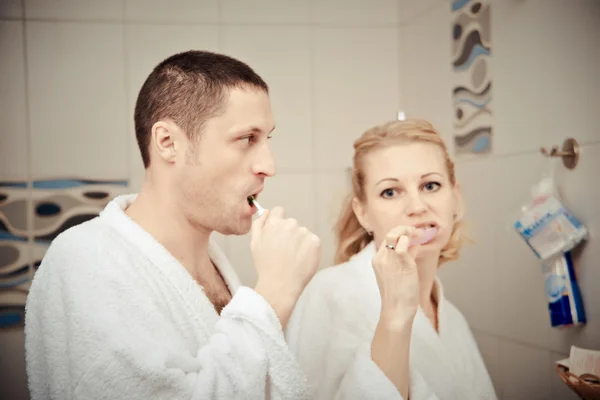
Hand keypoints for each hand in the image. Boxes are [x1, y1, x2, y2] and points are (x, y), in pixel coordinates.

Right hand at [251, 207, 320, 327]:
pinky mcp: (315, 242)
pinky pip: (312, 241)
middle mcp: (290, 224)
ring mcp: (304, 232)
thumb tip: (267, 213)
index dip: (278, 223)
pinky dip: (308, 249)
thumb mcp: (254, 243)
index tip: (278, 234)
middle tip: (284, 251)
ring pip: (302, 233)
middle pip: (291, 224)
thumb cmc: (266, 266)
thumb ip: (259, 224)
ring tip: (292, 258)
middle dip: (288, 234)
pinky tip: (301, 260)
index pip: (279, 211)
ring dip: (299, 242)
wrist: (280, 284)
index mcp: (275, 222)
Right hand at [372, 225, 420, 328]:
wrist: (396, 310)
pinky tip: (418, 244)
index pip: (387, 240)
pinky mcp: (401, 263)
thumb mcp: (399, 274)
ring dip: (409, 231)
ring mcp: (390, 260)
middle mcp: (382, 258)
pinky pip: (404, 245)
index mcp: (378, 260)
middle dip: (404, 228)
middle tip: (416, 231)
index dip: (400, 234)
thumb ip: (405, 258)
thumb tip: (414, 245)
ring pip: (395, 235)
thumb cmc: (399, 295)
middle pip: (390, 233)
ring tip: (419, 234)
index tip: (411, 234)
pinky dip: (411, 241)